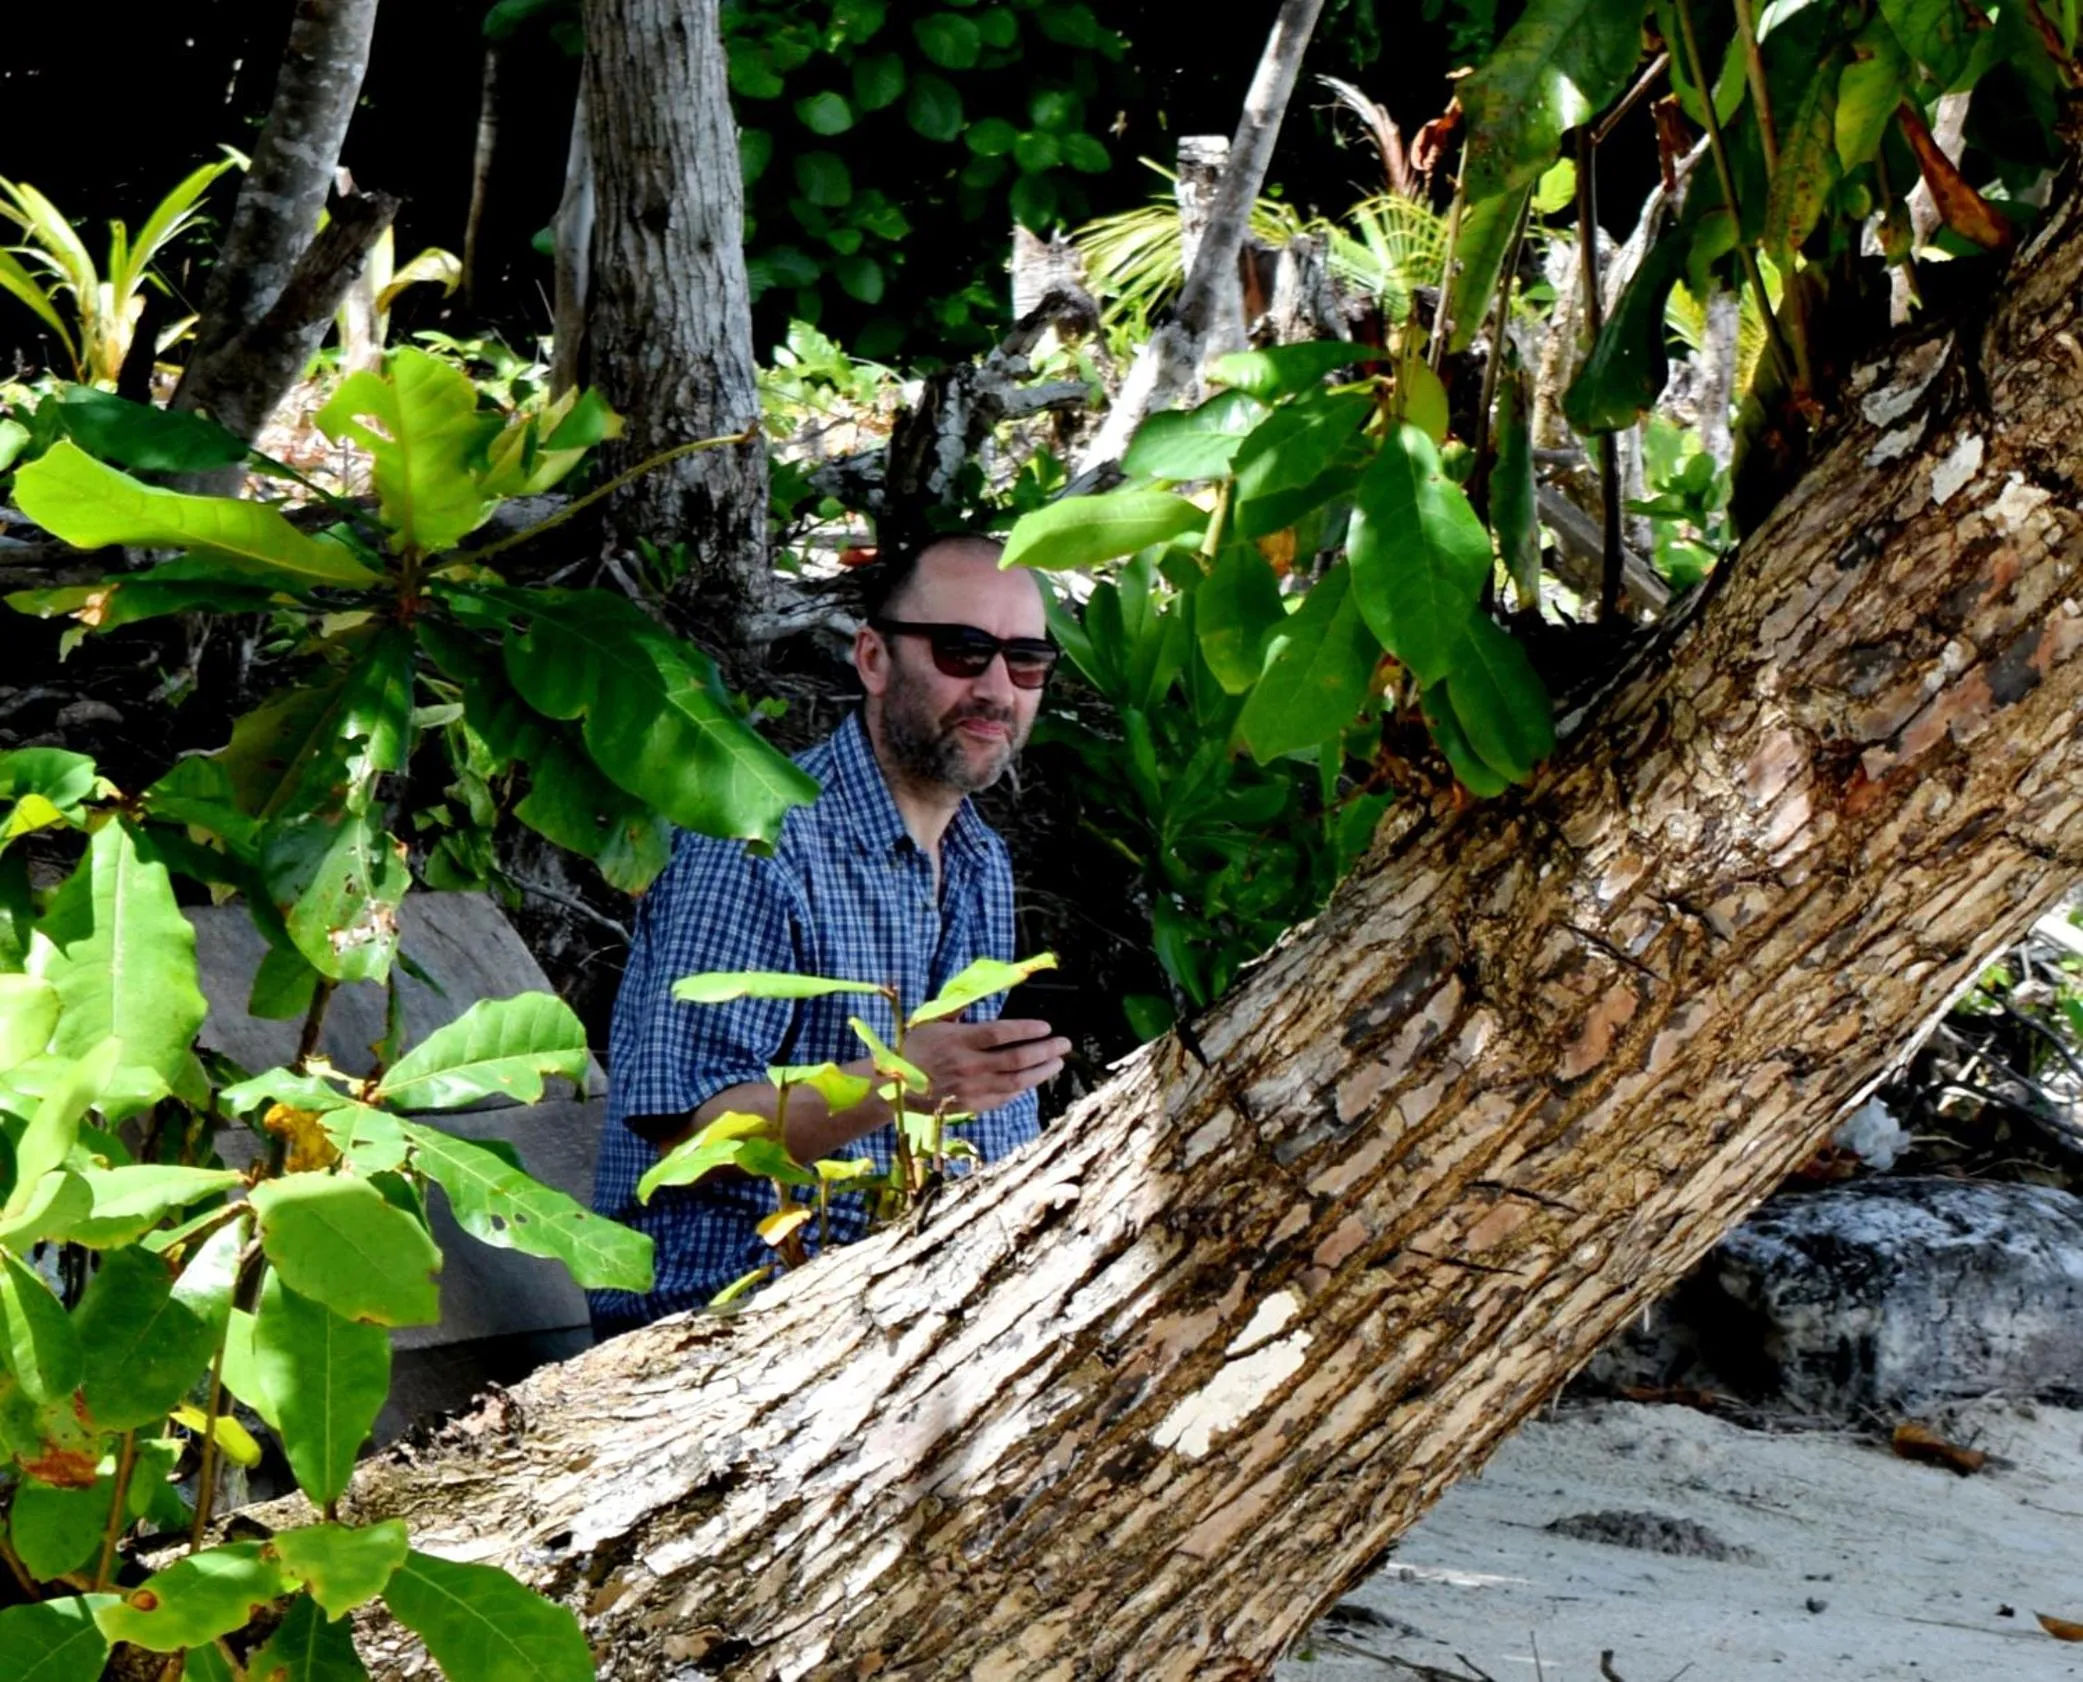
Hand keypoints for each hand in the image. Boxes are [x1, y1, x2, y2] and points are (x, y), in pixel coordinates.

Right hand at [902, 1018, 1068, 1115]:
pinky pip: (1004, 1097)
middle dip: (1045, 1050)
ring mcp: (971, 1089)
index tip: (1046, 1026)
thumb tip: (985, 989)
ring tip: (1057, 1062)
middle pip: (1016, 1058)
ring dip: (1041, 1071)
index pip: (1001, 1034)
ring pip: (1016, 1081)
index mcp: (959, 1041)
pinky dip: (1022, 1087)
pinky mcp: (971, 1106)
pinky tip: (1034, 1079)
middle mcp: (968, 1066)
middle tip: (1064, 1044)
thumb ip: (961, 1009)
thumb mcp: (933, 1022)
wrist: (893, 1086)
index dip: (1027, 1029)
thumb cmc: (915, 1048)